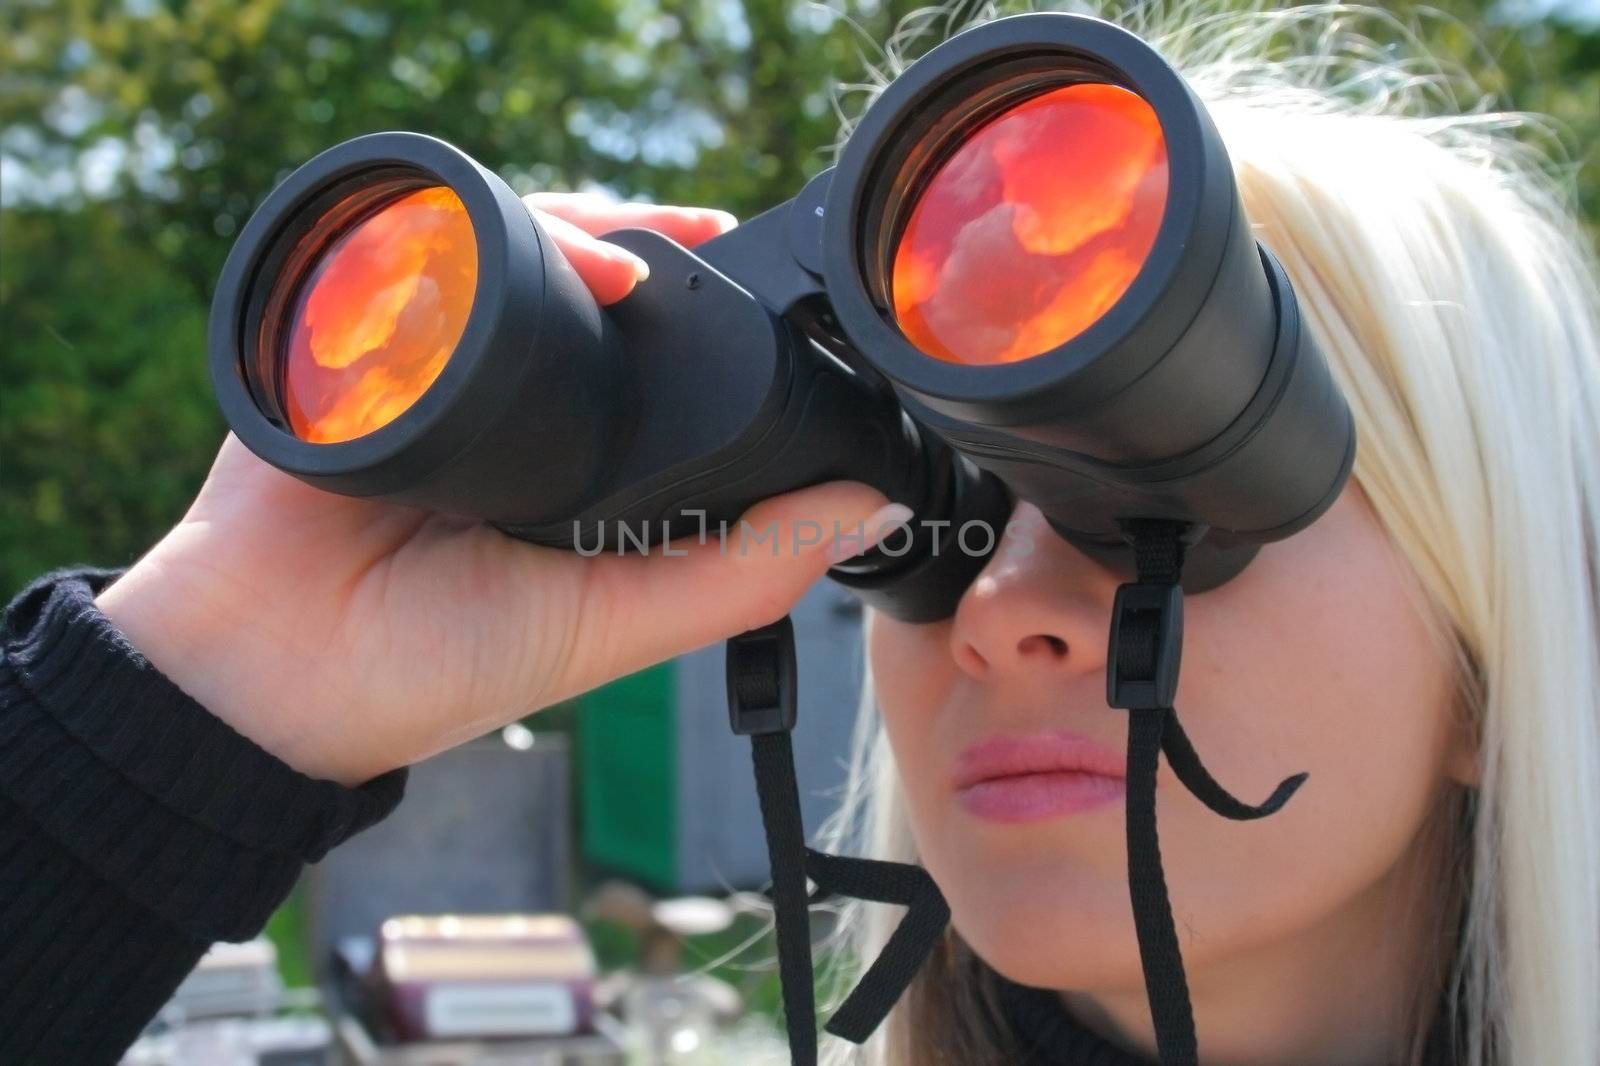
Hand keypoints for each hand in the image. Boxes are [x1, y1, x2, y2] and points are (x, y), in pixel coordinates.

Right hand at [98, 193, 894, 784]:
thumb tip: (872, 507)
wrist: (269, 672)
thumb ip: (743, 573)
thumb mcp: (615, 625)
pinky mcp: (359, 342)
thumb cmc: (435, 665)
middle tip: (706, 238)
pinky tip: (535, 248)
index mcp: (575, 465)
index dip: (710, 325)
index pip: (655, 370)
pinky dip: (478, 238)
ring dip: (574, 234)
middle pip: (587, 294)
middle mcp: (515, 408)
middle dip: (646, 253)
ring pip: (515, 260)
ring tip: (630, 254)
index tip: (775, 295)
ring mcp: (436, 367)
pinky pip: (425, 261)